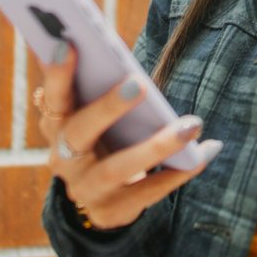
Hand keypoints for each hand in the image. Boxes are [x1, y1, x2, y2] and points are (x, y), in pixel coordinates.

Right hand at [34, 39, 221, 231]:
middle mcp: (63, 159)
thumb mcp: (91, 113)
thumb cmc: (103, 136)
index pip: (53, 97)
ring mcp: (85, 189)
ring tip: (192, 125)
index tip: (68, 45)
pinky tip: (203, 153)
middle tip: (139, 82)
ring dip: (156, 146)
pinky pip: (147, 193)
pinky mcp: (111, 212)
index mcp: (56, 125)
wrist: (100, 197)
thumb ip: (93, 85)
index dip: (57, 74)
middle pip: (80, 132)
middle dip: (107, 106)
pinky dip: (177, 173)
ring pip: (117, 169)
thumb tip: (103, 46)